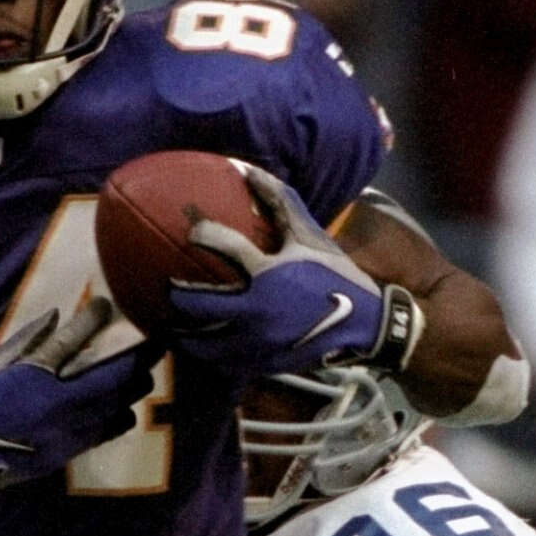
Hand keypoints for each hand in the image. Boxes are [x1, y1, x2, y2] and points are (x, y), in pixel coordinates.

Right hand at [0, 300, 154, 509]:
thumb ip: (25, 341)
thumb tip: (56, 316)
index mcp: (33, 375)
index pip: (73, 339)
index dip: (95, 318)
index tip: (107, 304)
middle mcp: (57, 402)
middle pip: (112, 375)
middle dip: (138, 356)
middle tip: (155, 341)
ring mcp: (66, 429)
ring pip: (116, 405)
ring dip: (135, 387)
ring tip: (147, 373)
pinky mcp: (67, 451)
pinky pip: (105, 432)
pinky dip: (121, 417)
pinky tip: (127, 408)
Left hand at [165, 167, 419, 380]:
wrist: (367, 325)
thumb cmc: (336, 275)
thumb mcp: (310, 237)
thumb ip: (280, 203)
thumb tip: (249, 171)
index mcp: (267, 274)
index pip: (223, 245)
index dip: (202, 233)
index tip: (191, 230)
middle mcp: (258, 311)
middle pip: (200, 306)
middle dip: (178, 296)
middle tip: (168, 289)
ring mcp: (260, 343)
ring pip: (207, 344)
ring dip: (188, 335)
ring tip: (175, 327)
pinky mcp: (265, 364)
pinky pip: (228, 363)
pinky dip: (213, 356)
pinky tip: (206, 349)